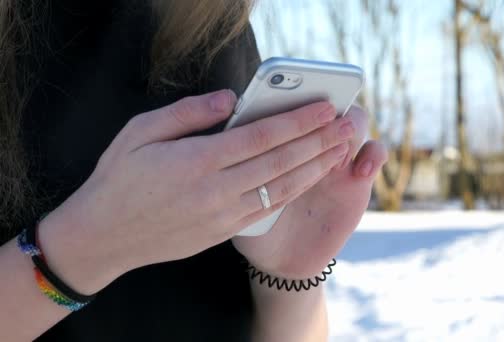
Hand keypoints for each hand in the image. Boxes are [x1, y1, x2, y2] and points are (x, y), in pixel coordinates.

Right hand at [37, 90, 354, 293]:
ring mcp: (223, 215)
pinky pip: (268, 210)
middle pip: (281, 161)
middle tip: (348, 125)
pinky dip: (294, 191)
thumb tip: (230, 100)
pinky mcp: (224, 231)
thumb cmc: (119, 178)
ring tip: (340, 150)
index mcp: (198, 161)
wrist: (104, 236)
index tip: (325, 107)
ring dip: (316, 167)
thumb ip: (188, 113)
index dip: (299, 120)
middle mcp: (217, 190)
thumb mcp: (140, 132)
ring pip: (282, 188)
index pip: (262, 136)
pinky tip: (310, 178)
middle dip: (319, 141)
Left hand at [233, 106, 386, 278]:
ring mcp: (336, 163)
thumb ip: (225, 156)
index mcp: (279, 143)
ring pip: (352, 127)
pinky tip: (362, 167)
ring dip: (349, 126)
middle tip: (321, 107)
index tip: (288, 89)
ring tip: (343, 132)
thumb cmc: (250, 223)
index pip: (288, 107)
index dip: (289, 96)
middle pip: (324, 112)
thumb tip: (227, 103)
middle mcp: (309, 147)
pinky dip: (373, 155)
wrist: (277, 261)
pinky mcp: (357, 185)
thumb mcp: (229, 193)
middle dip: (322, 108)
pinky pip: (372, 160)